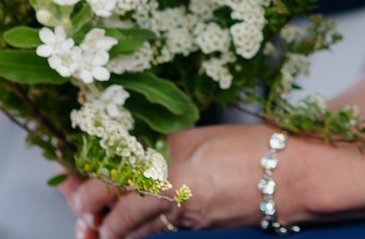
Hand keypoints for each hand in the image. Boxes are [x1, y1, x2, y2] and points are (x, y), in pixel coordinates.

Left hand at [66, 125, 282, 236]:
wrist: (299, 176)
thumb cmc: (258, 147)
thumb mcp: (202, 136)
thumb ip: (162, 143)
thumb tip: (126, 149)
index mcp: (172, 164)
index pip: (110, 175)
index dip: (82, 180)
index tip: (66, 173)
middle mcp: (174, 194)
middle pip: (114, 211)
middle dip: (87, 211)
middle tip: (76, 206)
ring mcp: (186, 216)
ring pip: (132, 229)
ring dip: (108, 227)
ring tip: (94, 223)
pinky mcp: (198, 227)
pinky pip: (157, 231)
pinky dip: (137, 230)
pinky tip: (130, 224)